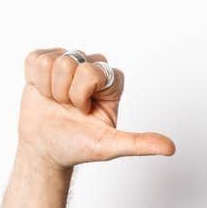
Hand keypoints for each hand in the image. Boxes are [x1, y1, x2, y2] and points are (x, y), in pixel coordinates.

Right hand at [17, 47, 175, 168]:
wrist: (46, 149)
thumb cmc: (78, 146)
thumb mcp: (110, 146)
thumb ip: (139, 143)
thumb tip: (171, 148)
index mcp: (112, 82)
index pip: (93, 72)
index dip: (81, 94)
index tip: (84, 112)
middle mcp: (93, 68)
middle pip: (73, 62)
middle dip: (65, 92)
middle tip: (69, 109)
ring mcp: (70, 63)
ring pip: (52, 61)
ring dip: (49, 88)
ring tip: (56, 103)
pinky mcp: (46, 62)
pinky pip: (36, 58)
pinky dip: (35, 80)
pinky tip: (43, 93)